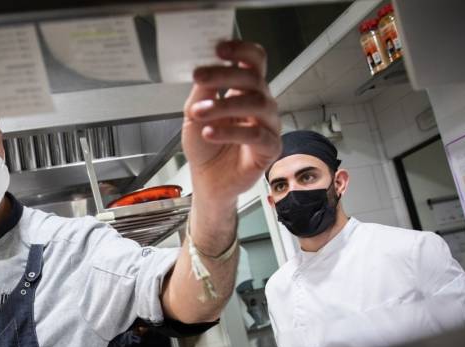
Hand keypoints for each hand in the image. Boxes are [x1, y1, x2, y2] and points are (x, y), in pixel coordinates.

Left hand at [182, 40, 281, 204]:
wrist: (208, 180)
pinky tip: (210, 133)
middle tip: (199, 77)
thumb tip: (204, 68)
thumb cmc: (205, 147)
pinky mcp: (269, 148)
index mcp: (245, 90)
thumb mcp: (194, 114)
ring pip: (257, 104)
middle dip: (224, 74)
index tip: (219, 48)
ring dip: (224, 105)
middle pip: (254, 78)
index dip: (241, 50)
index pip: (254, 61)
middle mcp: (261, 104)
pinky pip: (256, 135)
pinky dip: (231, 132)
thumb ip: (201, 92)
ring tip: (199, 113)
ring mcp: (268, 125)